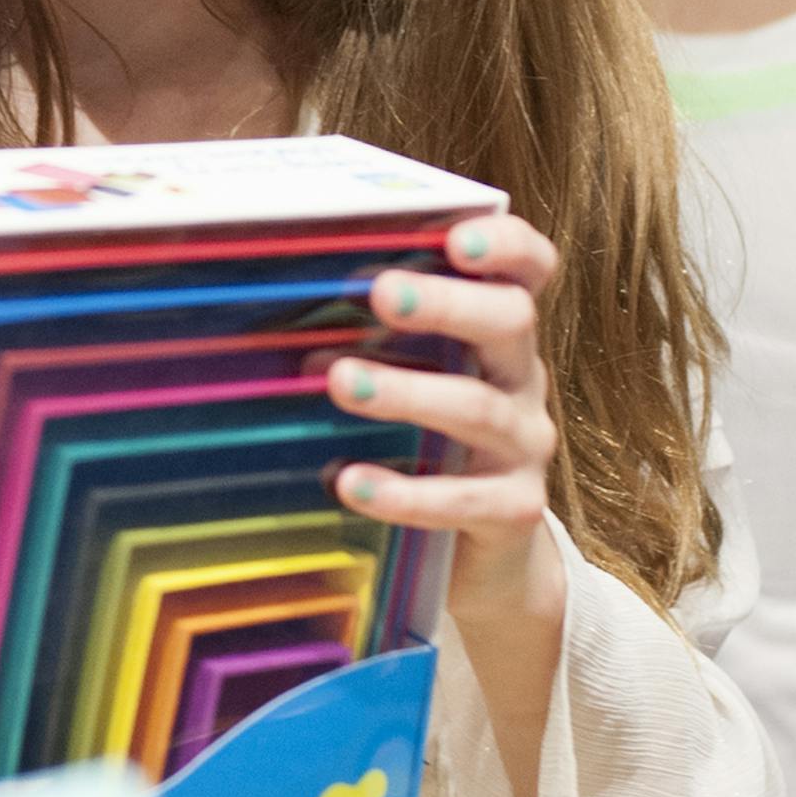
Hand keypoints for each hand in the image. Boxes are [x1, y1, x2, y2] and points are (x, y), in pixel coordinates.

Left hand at [326, 212, 567, 796]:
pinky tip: (350, 482)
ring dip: (406, 391)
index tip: (459, 236)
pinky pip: (463, 500)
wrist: (487, 560)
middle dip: (447, 302)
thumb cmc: (427, 446)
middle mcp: (522, 381)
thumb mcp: (412, 380)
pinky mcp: (512, 512)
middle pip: (511, 322)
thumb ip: (369, 339)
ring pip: (478, 408)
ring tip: (338, 380)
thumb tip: (266, 299)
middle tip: (382, 293)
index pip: (529, 272)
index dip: (507, 246)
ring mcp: (524, 448)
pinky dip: (404, 491)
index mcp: (499, 335)